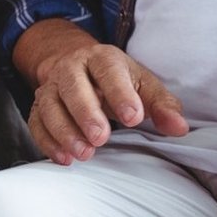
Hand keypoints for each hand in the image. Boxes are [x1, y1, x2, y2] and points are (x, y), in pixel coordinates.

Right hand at [28, 42, 186, 164]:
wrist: (77, 65)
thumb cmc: (116, 79)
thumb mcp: (142, 84)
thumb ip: (162, 105)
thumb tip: (179, 127)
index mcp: (102, 58)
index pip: (109, 70)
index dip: (120, 93)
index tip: (134, 117)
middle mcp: (72, 68)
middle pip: (73, 85)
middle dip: (86, 112)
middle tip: (101, 138)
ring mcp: (52, 86)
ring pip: (50, 105)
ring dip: (65, 131)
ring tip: (84, 153)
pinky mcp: (39, 106)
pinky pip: (36, 122)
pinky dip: (47, 141)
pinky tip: (64, 158)